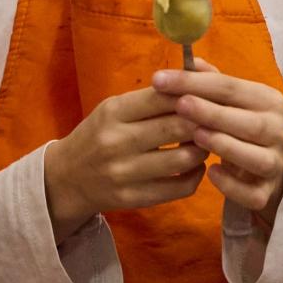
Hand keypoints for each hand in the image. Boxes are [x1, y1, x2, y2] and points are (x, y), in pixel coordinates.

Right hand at [42, 87, 207, 241]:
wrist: (67, 178)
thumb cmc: (99, 135)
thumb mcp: (115, 109)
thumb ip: (152, 99)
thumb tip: (198, 83)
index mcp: (113, 112)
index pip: (162, 97)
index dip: (192, 94)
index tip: (207, 96)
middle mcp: (117, 141)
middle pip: (177, 127)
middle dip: (203, 121)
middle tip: (215, 120)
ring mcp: (125, 173)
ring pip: (183, 159)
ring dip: (203, 149)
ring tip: (205, 142)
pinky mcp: (134, 199)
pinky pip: (180, 187)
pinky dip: (196, 175)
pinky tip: (195, 166)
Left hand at [155, 59, 282, 224]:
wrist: (264, 166)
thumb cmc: (238, 125)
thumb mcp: (228, 101)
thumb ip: (210, 81)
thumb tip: (190, 60)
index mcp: (269, 101)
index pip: (230, 87)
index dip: (194, 82)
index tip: (160, 79)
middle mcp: (278, 131)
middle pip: (248, 122)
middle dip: (212, 112)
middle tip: (180, 105)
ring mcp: (275, 164)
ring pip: (256, 157)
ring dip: (225, 145)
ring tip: (196, 136)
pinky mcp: (266, 192)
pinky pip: (252, 192)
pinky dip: (232, 184)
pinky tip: (211, 172)